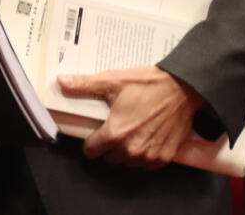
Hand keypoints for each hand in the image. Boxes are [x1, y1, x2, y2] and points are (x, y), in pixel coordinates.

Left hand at [57, 66, 203, 167]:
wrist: (183, 88)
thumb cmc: (147, 84)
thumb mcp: (113, 80)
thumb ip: (85, 85)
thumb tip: (61, 82)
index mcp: (116, 133)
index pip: (92, 151)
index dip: (90, 142)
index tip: (95, 134)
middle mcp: (131, 149)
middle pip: (109, 158)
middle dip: (109, 146)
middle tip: (116, 128)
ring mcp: (149, 155)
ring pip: (127, 162)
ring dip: (126, 152)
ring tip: (131, 132)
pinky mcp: (164, 157)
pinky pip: (146, 164)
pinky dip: (144, 155)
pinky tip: (145, 138)